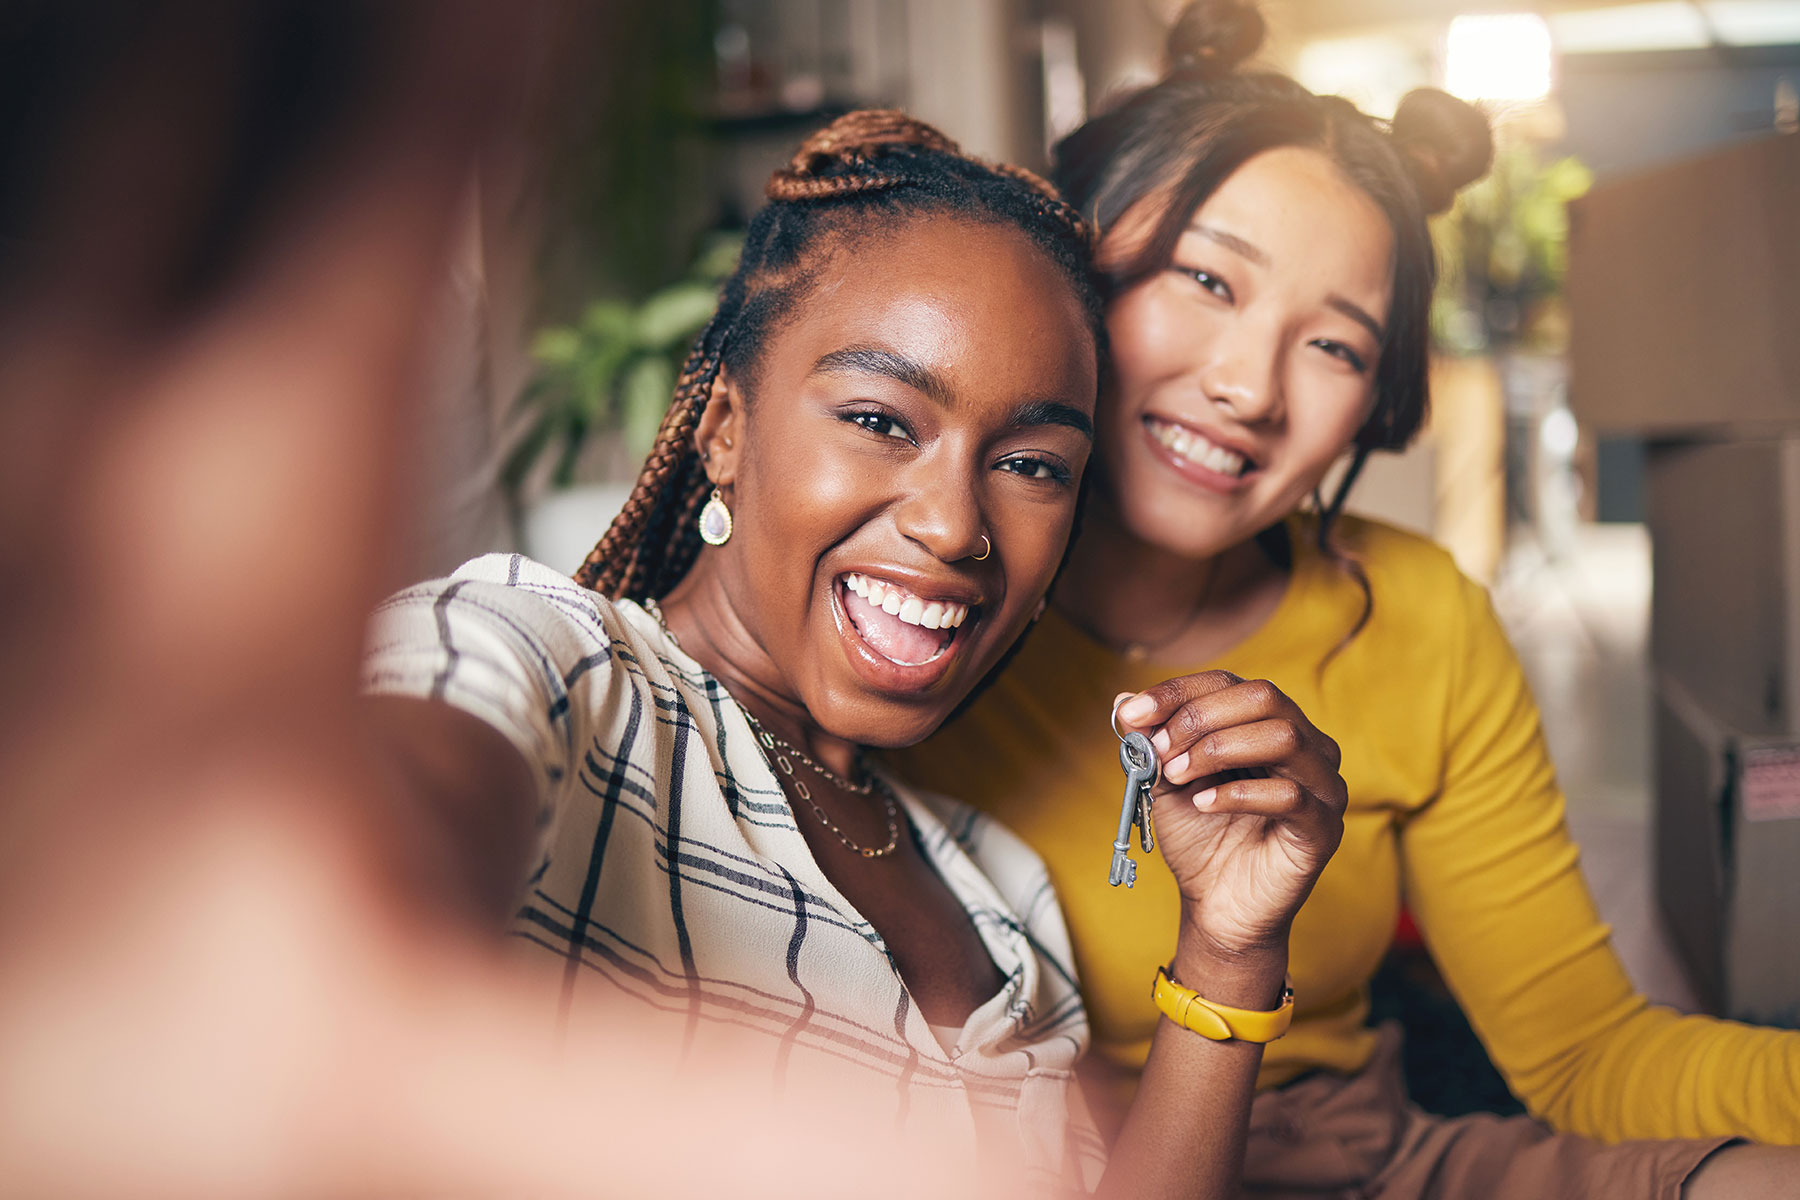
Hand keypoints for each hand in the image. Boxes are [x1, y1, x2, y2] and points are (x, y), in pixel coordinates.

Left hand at [1115, 673, 1346, 962]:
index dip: (1178, 692)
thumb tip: (1122, 701)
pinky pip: (1291, 795)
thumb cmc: (1199, 836)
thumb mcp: (1166, 780)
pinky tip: (1203, 804)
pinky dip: (1240, 793)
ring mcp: (1322, 785)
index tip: (1134, 715)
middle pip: (1263, 698)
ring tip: (1177, 776)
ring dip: (1218, 749)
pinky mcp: (1323, 828)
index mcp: (1269, 724)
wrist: (1216, 906)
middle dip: (1200, 718)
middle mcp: (1307, 745)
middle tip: (1160, 750)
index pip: (1229, 683)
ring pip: (1283, 738)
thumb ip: (1151, 741)